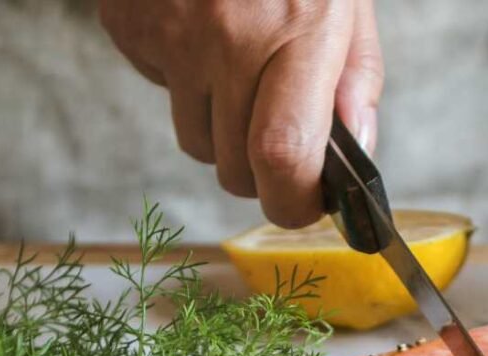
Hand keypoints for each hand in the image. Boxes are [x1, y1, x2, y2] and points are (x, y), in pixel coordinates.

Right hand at [99, 0, 382, 227]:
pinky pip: (158, 93)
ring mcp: (173, 33)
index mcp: (299, 29)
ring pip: (194, 142)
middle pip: (234, 168)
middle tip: (277, 132)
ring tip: (238, 68)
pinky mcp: (129, 25)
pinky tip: (200, 33)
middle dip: (259, 174)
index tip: (304, 204)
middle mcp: (231, 35)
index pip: (282, 155)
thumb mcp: (345, 1)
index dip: (292, 202)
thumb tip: (358, 157)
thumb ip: (357, 80)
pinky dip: (181, 83)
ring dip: (219, 130)